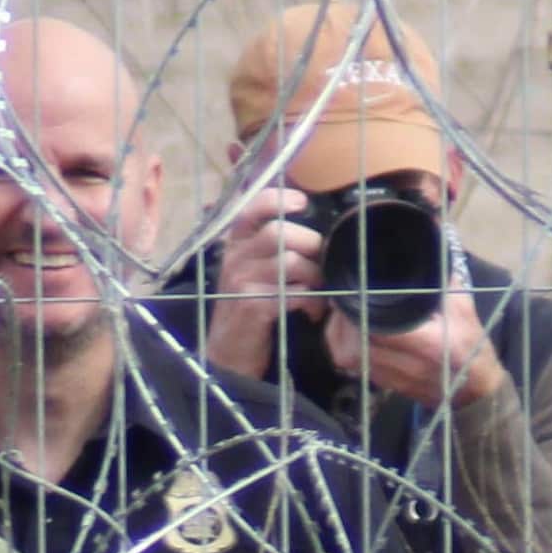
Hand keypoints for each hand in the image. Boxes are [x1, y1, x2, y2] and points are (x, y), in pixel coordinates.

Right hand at [200, 187, 319, 381]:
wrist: (229, 353)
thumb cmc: (248, 307)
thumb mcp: (251, 271)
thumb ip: (271, 249)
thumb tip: (314, 233)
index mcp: (235, 244)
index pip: (252, 207)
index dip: (278, 199)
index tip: (301, 202)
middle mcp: (234, 258)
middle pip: (279, 232)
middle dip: (311, 245)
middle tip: (322, 266)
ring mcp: (240, 281)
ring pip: (291, 262)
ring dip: (316, 277)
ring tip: (320, 293)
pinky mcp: (251, 306)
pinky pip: (294, 293)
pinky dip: (312, 302)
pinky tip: (312, 312)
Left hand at [326, 292, 508, 410]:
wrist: (473, 391)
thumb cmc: (470, 347)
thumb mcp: (463, 308)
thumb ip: (444, 277)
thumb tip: (433, 238)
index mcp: (426, 344)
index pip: (377, 329)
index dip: (358, 307)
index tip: (353, 286)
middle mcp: (403, 364)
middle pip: (353, 343)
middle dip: (342, 316)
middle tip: (344, 293)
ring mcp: (388, 377)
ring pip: (345, 354)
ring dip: (338, 329)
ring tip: (345, 307)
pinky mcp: (380, 382)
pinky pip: (350, 362)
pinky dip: (343, 342)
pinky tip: (349, 326)